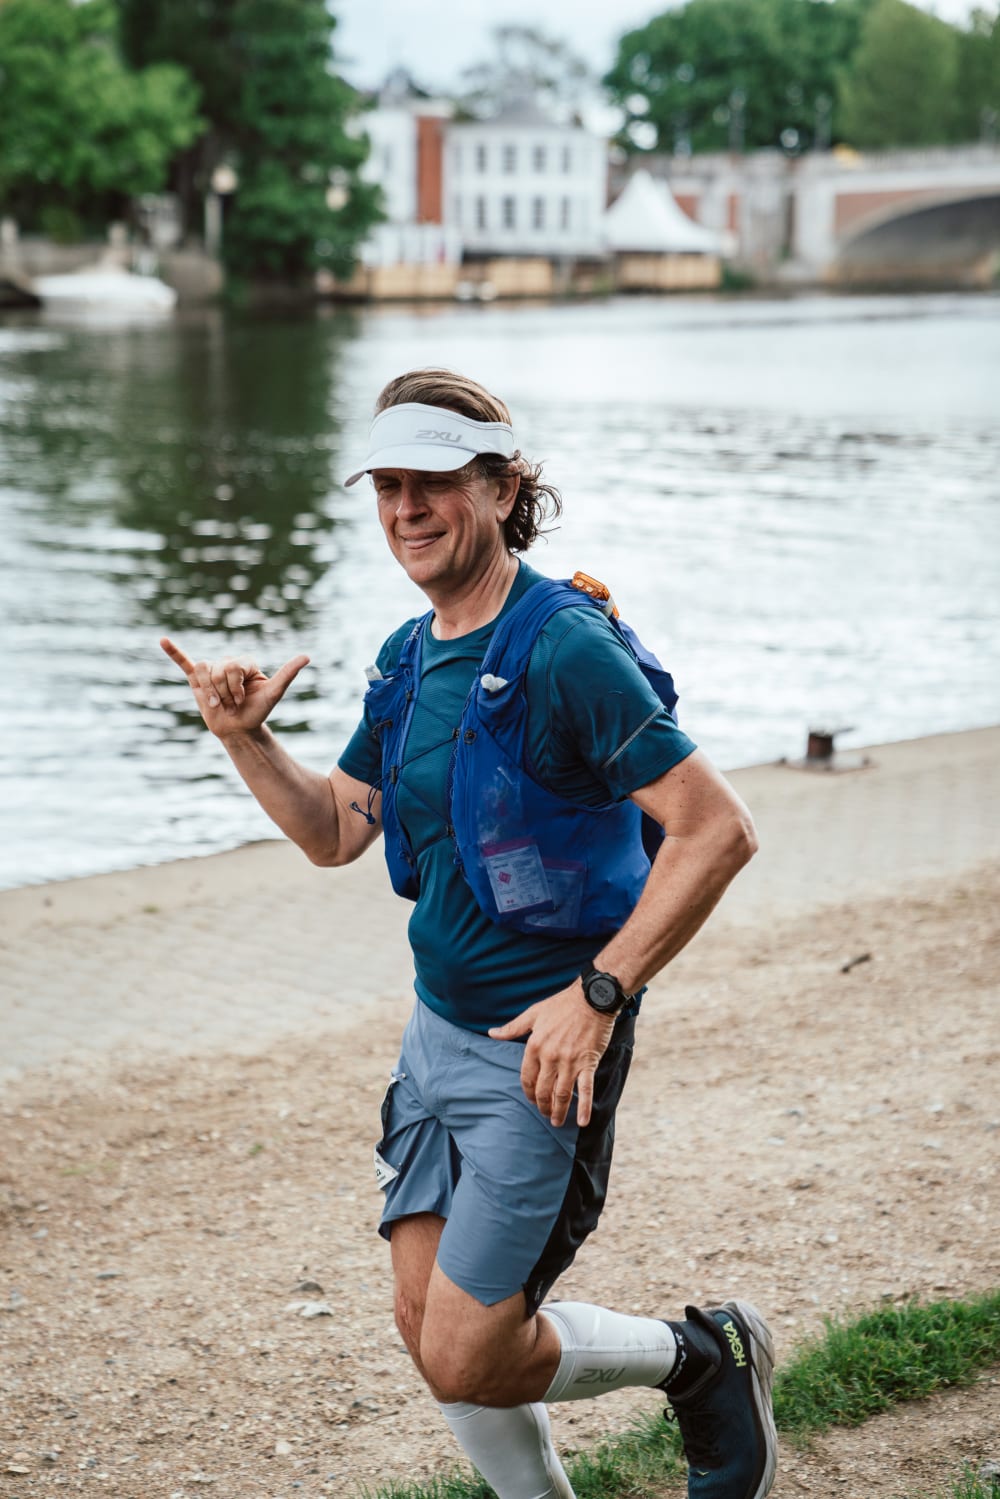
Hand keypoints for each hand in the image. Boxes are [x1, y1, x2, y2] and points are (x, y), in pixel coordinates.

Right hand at [160, 636, 309, 737]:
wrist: (239, 729)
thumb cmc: (258, 711)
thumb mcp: (274, 693)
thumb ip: (288, 673)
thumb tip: (307, 656)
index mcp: (245, 662)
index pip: (232, 665)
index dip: (235, 685)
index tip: (242, 700)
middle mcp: (228, 662)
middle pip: (217, 669)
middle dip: (224, 692)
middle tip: (231, 704)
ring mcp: (212, 671)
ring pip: (203, 670)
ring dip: (211, 692)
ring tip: (219, 703)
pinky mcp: (197, 680)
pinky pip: (184, 663)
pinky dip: (173, 652)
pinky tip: (163, 640)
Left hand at [489, 985, 614, 1127]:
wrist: (592, 999)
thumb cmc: (562, 1005)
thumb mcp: (533, 1014)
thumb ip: (512, 1028)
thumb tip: (492, 1033)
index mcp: (535, 1046)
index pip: (527, 1077)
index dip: (528, 1092)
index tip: (531, 1100)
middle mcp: (550, 1057)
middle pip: (543, 1090)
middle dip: (543, 1106)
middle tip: (545, 1114)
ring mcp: (570, 1062)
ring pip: (561, 1094)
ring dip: (558, 1111)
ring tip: (557, 1122)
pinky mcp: (588, 1064)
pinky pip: (586, 1090)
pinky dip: (584, 1107)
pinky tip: (583, 1121)